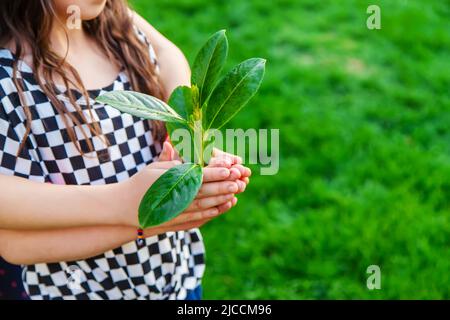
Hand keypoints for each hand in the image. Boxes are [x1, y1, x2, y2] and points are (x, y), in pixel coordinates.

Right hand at [121, 142, 240, 226]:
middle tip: (239, 180)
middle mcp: (175, 197)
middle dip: (223, 185)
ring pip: (203, 205)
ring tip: (235, 192)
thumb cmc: (140, 183)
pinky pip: (196, 218)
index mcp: (171, 181)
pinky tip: (221, 208)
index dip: (214, 171)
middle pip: (204, 190)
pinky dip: (210, 213)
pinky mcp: (175, 221)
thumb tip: (189, 154)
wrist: (123, 207)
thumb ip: (173, 161)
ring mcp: (176, 211)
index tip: (229, 167)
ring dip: (220, 199)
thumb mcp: (154, 168)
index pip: (197, 175)